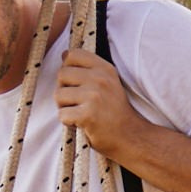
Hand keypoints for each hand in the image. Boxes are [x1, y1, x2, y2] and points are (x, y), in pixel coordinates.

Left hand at [54, 47, 139, 164]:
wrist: (131, 137)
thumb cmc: (115, 112)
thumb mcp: (108, 83)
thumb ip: (87, 69)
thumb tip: (63, 54)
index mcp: (104, 68)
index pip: (72, 54)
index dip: (67, 68)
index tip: (75, 83)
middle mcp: (100, 78)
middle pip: (62, 74)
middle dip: (63, 90)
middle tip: (77, 102)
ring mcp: (94, 96)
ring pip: (58, 95)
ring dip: (64, 107)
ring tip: (79, 113)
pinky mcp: (88, 114)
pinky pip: (62, 114)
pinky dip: (68, 122)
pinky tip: (81, 124)